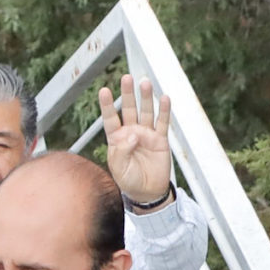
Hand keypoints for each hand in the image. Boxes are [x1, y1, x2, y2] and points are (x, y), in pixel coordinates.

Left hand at [98, 74, 173, 207]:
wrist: (148, 192)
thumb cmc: (129, 181)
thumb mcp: (119, 169)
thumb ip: (122, 151)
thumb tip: (133, 134)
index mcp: (116, 139)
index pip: (111, 119)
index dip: (108, 105)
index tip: (104, 90)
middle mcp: (131, 133)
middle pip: (129, 109)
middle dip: (128, 94)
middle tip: (127, 78)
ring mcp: (146, 134)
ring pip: (146, 112)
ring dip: (146, 97)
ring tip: (145, 82)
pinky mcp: (160, 139)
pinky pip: (163, 123)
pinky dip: (164, 110)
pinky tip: (164, 98)